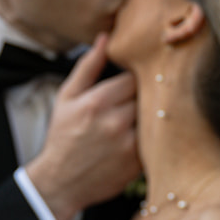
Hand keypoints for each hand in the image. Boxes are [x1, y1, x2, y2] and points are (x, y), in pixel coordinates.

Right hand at [23, 35, 139, 219]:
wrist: (61, 182)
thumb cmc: (63, 136)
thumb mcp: (66, 97)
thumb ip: (88, 66)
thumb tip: (105, 38)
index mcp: (98, 102)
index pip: (136, 77)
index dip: (138, 77)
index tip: (135, 81)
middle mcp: (116, 122)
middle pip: (150, 95)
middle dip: (149, 94)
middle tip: (144, 96)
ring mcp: (130, 145)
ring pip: (157, 117)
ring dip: (155, 114)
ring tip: (146, 114)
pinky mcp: (139, 164)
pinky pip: (157, 140)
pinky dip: (156, 135)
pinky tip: (147, 135)